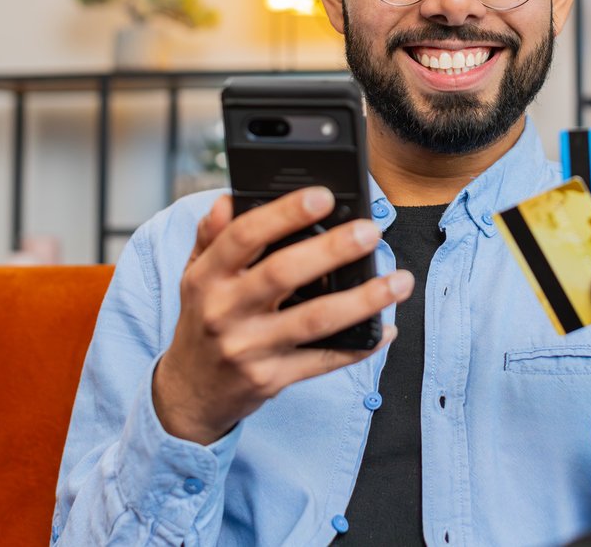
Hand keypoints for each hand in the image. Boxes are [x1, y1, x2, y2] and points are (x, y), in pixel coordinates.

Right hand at [152, 187, 413, 444]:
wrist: (190, 394)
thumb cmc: (202, 323)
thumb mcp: (195, 276)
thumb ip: (212, 236)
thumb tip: (229, 199)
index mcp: (207, 277)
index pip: (244, 235)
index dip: (284, 213)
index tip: (322, 196)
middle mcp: (224, 311)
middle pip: (282, 274)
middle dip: (331, 250)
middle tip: (370, 231)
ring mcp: (249, 348)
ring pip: (313, 320)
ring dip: (362, 300)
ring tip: (399, 281)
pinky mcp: (271, 379)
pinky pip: (324, 361)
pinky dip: (359, 346)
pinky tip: (386, 329)